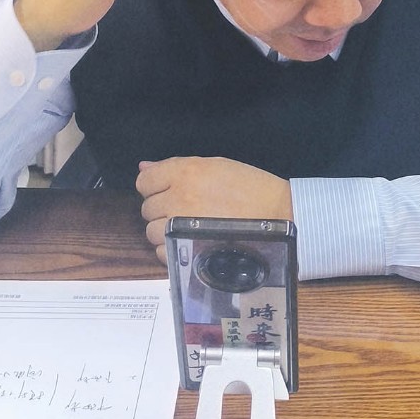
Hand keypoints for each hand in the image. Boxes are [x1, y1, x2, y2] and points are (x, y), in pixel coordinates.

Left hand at [135, 157, 292, 258]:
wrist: (276, 214)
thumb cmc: (248, 186)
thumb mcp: (214, 166)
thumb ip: (174, 167)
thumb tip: (143, 167)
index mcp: (184, 173)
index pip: (144, 181)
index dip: (154, 186)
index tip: (168, 191)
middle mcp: (178, 198)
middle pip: (147, 208)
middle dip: (162, 209)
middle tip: (185, 209)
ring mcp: (181, 227)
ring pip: (151, 232)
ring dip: (165, 231)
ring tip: (188, 228)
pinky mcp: (188, 250)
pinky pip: (163, 252)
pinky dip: (172, 250)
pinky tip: (190, 243)